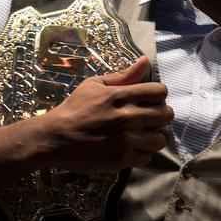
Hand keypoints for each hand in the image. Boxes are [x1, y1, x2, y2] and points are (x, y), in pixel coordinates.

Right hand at [40, 56, 173, 170]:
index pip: (159, 91)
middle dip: (160, 115)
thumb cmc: (74, 108)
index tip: (150, 100)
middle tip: (150, 118)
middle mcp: (127, 117)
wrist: (55, 138)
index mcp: (120, 96)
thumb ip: (123, 76)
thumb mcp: (94, 85)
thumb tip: (145, 62)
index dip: (158, 95)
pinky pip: (147, 157)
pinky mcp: (122, 159)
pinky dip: (142, 153)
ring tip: (142, 135)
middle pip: (165, 115)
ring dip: (154, 137)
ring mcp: (126, 140)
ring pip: (160, 139)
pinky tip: (132, 148)